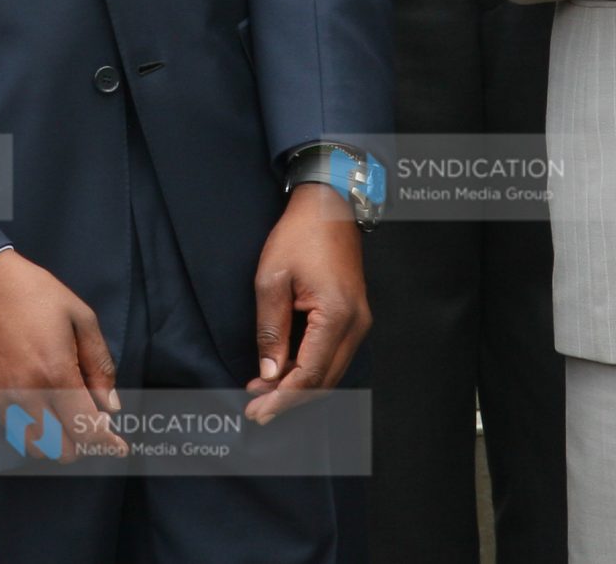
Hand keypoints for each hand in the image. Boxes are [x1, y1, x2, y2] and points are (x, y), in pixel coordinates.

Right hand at [0, 249, 125, 458]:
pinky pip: (14, 432)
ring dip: (56, 442)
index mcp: (56, 373)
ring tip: (64, 417)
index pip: (86, 429)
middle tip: (88, 420)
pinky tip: (42, 407)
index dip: (106, 442)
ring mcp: (3, 400)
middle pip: (62, 450)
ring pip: (36, 449)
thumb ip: (99, 364)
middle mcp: (28, 394)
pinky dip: (33, 431)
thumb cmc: (34, 293)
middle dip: (82, 441)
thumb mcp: (80, 317)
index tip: (119, 446)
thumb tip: (109, 406)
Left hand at [245, 184, 368, 422]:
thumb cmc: (300, 236)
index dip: (282, 397)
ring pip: (330, 372)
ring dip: (298, 386)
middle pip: (324, 381)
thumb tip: (269, 373)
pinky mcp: (353, 318)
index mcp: (337, 315)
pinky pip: (332, 355)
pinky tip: (282, 372)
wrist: (328, 207)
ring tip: (263, 394)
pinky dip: (308, 369)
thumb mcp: (272, 280)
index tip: (256, 409)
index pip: (310, 374)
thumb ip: (271, 330)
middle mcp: (356, 325)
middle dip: (289, 399)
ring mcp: (359, 322)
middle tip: (256, 409)